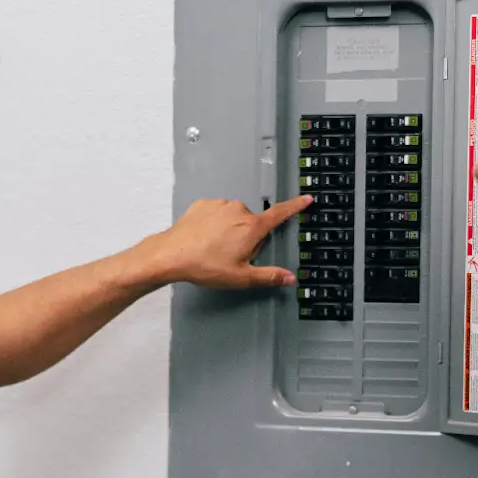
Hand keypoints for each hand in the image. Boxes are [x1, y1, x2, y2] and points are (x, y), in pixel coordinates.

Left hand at [142, 195, 313, 288]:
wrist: (171, 254)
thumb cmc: (204, 265)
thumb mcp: (240, 277)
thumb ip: (268, 276)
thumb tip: (289, 278)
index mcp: (252, 227)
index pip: (280, 214)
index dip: (295, 206)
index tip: (307, 199)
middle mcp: (238, 210)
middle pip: (253, 223)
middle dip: (248, 238)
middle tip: (233, 256)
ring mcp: (220, 205)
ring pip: (235, 218)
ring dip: (231, 230)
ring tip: (215, 248)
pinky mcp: (204, 204)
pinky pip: (217, 213)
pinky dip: (215, 224)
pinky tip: (205, 239)